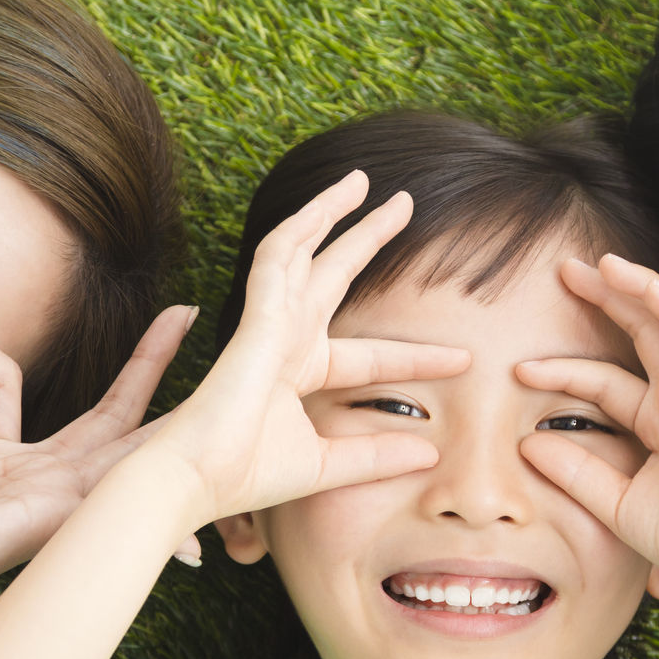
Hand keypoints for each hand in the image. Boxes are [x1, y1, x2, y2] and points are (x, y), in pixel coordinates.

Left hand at [0, 275, 195, 658]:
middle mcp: (35, 484)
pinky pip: (118, 462)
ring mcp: (56, 498)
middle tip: (181, 314)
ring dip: (159, 377)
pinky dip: (159, 434)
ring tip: (193, 324)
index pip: (2, 378)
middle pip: (107, 414)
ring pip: (126, 431)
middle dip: (145, 364)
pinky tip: (200, 417)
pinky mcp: (62, 507)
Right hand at [142, 170, 469, 528]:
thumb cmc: (246, 475)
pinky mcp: (254, 319)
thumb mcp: (329, 464)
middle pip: (334, 275)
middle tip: (404, 204)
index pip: (371, 355)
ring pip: (300, 250)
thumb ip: (375, 456)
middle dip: (367, 238)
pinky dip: (298, 230)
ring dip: (329, 213)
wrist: (195, 479)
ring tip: (363, 180)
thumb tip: (431, 453)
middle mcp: (285, 340)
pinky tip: (326, 205)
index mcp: (299, 372)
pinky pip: (277, 259)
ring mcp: (267, 324)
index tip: (464, 357)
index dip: (417, 355)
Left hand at [517, 254, 658, 619]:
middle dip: (605, 300)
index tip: (518, 368)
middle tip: (563, 270)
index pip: (607, 382)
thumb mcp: (614, 502)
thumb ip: (575, 471)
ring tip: (592, 263)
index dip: (564, 371)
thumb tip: (526, 444)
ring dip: (632, 287)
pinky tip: (627, 276)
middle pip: (641, 334)